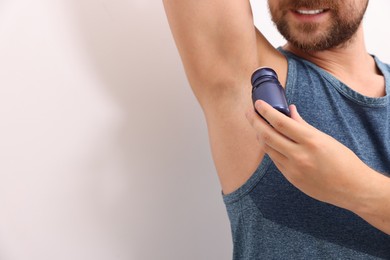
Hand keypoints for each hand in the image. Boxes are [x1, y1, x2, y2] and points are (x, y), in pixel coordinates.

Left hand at [245, 100, 374, 211]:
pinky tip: (269, 141)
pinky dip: (270, 148)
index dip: (266, 111)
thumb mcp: (325, 138)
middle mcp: (299, 156)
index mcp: (311, 141)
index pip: (281, 123)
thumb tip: (290, 110)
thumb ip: (303, 125)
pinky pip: (275, 160)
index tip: (258, 103)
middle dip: (255, 121)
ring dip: (260, 135)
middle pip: (267, 135)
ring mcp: (293, 169)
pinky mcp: (291, 178)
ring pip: (268, 148)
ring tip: (256, 125)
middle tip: (249, 112)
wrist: (352, 188)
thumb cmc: (343, 160)